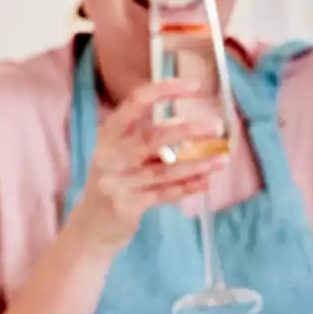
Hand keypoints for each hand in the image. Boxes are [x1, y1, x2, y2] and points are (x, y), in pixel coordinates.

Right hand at [68, 79, 227, 256]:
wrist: (89, 228)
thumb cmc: (114, 182)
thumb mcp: (121, 154)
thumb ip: (147, 138)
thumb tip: (186, 122)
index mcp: (109, 134)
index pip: (136, 103)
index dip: (164, 90)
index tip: (194, 86)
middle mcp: (110, 155)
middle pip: (152, 137)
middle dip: (188, 131)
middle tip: (216, 126)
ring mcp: (118, 182)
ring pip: (165, 170)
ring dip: (198, 164)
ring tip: (223, 159)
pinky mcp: (128, 205)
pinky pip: (166, 194)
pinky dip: (189, 187)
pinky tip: (208, 181)